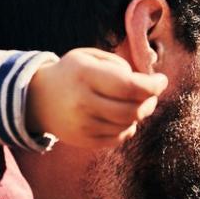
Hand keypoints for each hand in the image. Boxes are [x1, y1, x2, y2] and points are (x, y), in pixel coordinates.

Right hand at [26, 47, 167, 147]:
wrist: (38, 99)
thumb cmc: (72, 73)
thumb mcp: (90, 57)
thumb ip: (119, 65)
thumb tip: (148, 83)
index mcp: (85, 75)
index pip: (129, 86)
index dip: (152, 86)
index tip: (161, 80)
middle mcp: (83, 102)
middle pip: (133, 109)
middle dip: (150, 101)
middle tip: (152, 94)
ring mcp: (83, 125)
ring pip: (128, 125)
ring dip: (139, 114)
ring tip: (136, 103)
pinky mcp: (84, 141)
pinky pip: (118, 138)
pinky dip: (127, 127)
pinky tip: (121, 116)